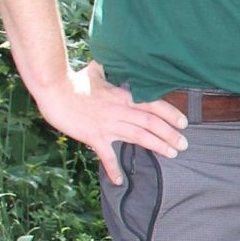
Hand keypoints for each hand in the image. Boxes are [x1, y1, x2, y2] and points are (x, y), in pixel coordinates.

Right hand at [34, 62, 189, 184]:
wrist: (55, 90)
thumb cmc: (74, 80)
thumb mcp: (97, 71)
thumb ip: (108, 69)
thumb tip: (110, 59)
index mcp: (124, 96)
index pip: (154, 105)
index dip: (171, 114)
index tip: (184, 123)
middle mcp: (120, 111)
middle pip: (152, 124)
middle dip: (170, 134)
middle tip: (184, 145)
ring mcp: (108, 125)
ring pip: (139, 137)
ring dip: (157, 146)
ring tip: (172, 154)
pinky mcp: (94, 136)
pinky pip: (106, 156)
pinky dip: (113, 169)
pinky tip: (119, 181)